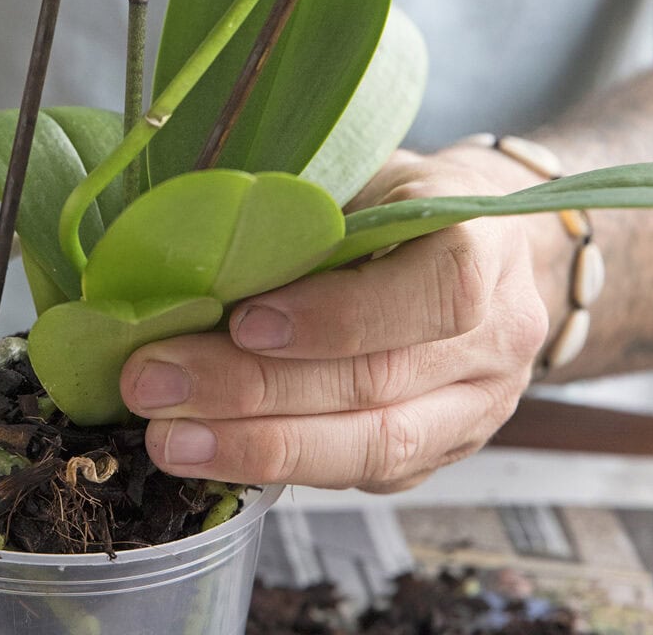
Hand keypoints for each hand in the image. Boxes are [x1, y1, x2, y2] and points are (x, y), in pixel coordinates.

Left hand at [120, 149, 551, 492]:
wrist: (488, 251)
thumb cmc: (403, 201)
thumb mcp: (362, 177)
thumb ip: (299, 213)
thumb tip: (181, 246)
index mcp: (484, 245)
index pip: (435, 292)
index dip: (338, 315)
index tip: (244, 323)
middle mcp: (496, 338)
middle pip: (379, 381)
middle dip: (253, 391)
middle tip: (155, 384)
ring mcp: (477, 406)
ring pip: (372, 446)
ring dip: (256, 448)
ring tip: (170, 438)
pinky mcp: (441, 452)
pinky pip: (360, 475)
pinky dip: (276, 467)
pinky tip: (208, 455)